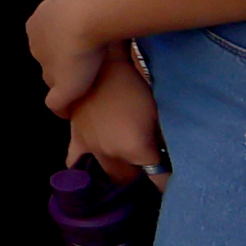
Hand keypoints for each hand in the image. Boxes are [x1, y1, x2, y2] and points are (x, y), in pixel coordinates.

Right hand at [65, 58, 160, 180]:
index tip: (172, 176)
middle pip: (129, 180)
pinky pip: (74, 160)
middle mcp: (112, 155)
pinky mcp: (75, 138)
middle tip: (148, 162)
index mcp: (137, 151)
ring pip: (106, 174)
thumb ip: (163, 142)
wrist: (103, 65)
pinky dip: (82, 166)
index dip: (167, 180)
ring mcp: (91, 148)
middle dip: (141, 175)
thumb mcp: (158, 114)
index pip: (159, 181)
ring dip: (117, 172)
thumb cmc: (135, 87)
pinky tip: (89, 165)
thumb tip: (169, 158)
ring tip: (124, 164)